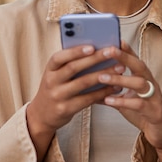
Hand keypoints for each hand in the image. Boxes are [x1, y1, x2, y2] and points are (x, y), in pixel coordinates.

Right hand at [26, 45, 123, 161]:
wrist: (42, 115)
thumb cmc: (55, 88)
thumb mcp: (56, 74)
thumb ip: (70, 63)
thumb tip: (96, 49)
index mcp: (49, 69)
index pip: (59, 57)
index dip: (75, 51)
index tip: (92, 46)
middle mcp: (51, 81)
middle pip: (73, 68)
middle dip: (94, 59)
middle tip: (112, 52)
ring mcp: (58, 96)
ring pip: (83, 83)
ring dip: (103, 74)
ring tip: (119, 68)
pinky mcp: (66, 109)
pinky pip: (87, 99)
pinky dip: (102, 92)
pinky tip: (114, 87)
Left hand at [96, 42, 161, 161]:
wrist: (158, 129)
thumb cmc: (140, 108)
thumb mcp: (125, 94)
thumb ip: (110, 86)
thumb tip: (88, 78)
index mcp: (143, 76)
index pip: (134, 58)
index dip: (125, 48)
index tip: (113, 38)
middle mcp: (150, 82)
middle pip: (139, 65)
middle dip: (124, 57)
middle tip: (109, 50)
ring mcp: (153, 96)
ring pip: (139, 83)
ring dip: (120, 79)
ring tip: (102, 76)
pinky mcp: (154, 110)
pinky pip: (138, 103)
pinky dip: (123, 101)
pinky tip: (109, 100)